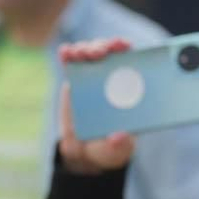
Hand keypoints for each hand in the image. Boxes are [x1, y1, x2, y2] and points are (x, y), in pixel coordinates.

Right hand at [56, 39, 136, 172]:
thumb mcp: (116, 151)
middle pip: (112, 53)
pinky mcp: (75, 81)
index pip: (134, 62)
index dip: (129, 51)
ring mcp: (93, 78)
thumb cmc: (107, 148)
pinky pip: (71, 64)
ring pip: (91, 54)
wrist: (84, 152)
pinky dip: (68, 55)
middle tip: (99, 52)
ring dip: (86, 48)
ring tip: (79, 54)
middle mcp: (113, 79)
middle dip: (106, 46)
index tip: (123, 46)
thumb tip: (119, 137)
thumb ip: (119, 146)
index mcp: (130, 91)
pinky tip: (65, 52)